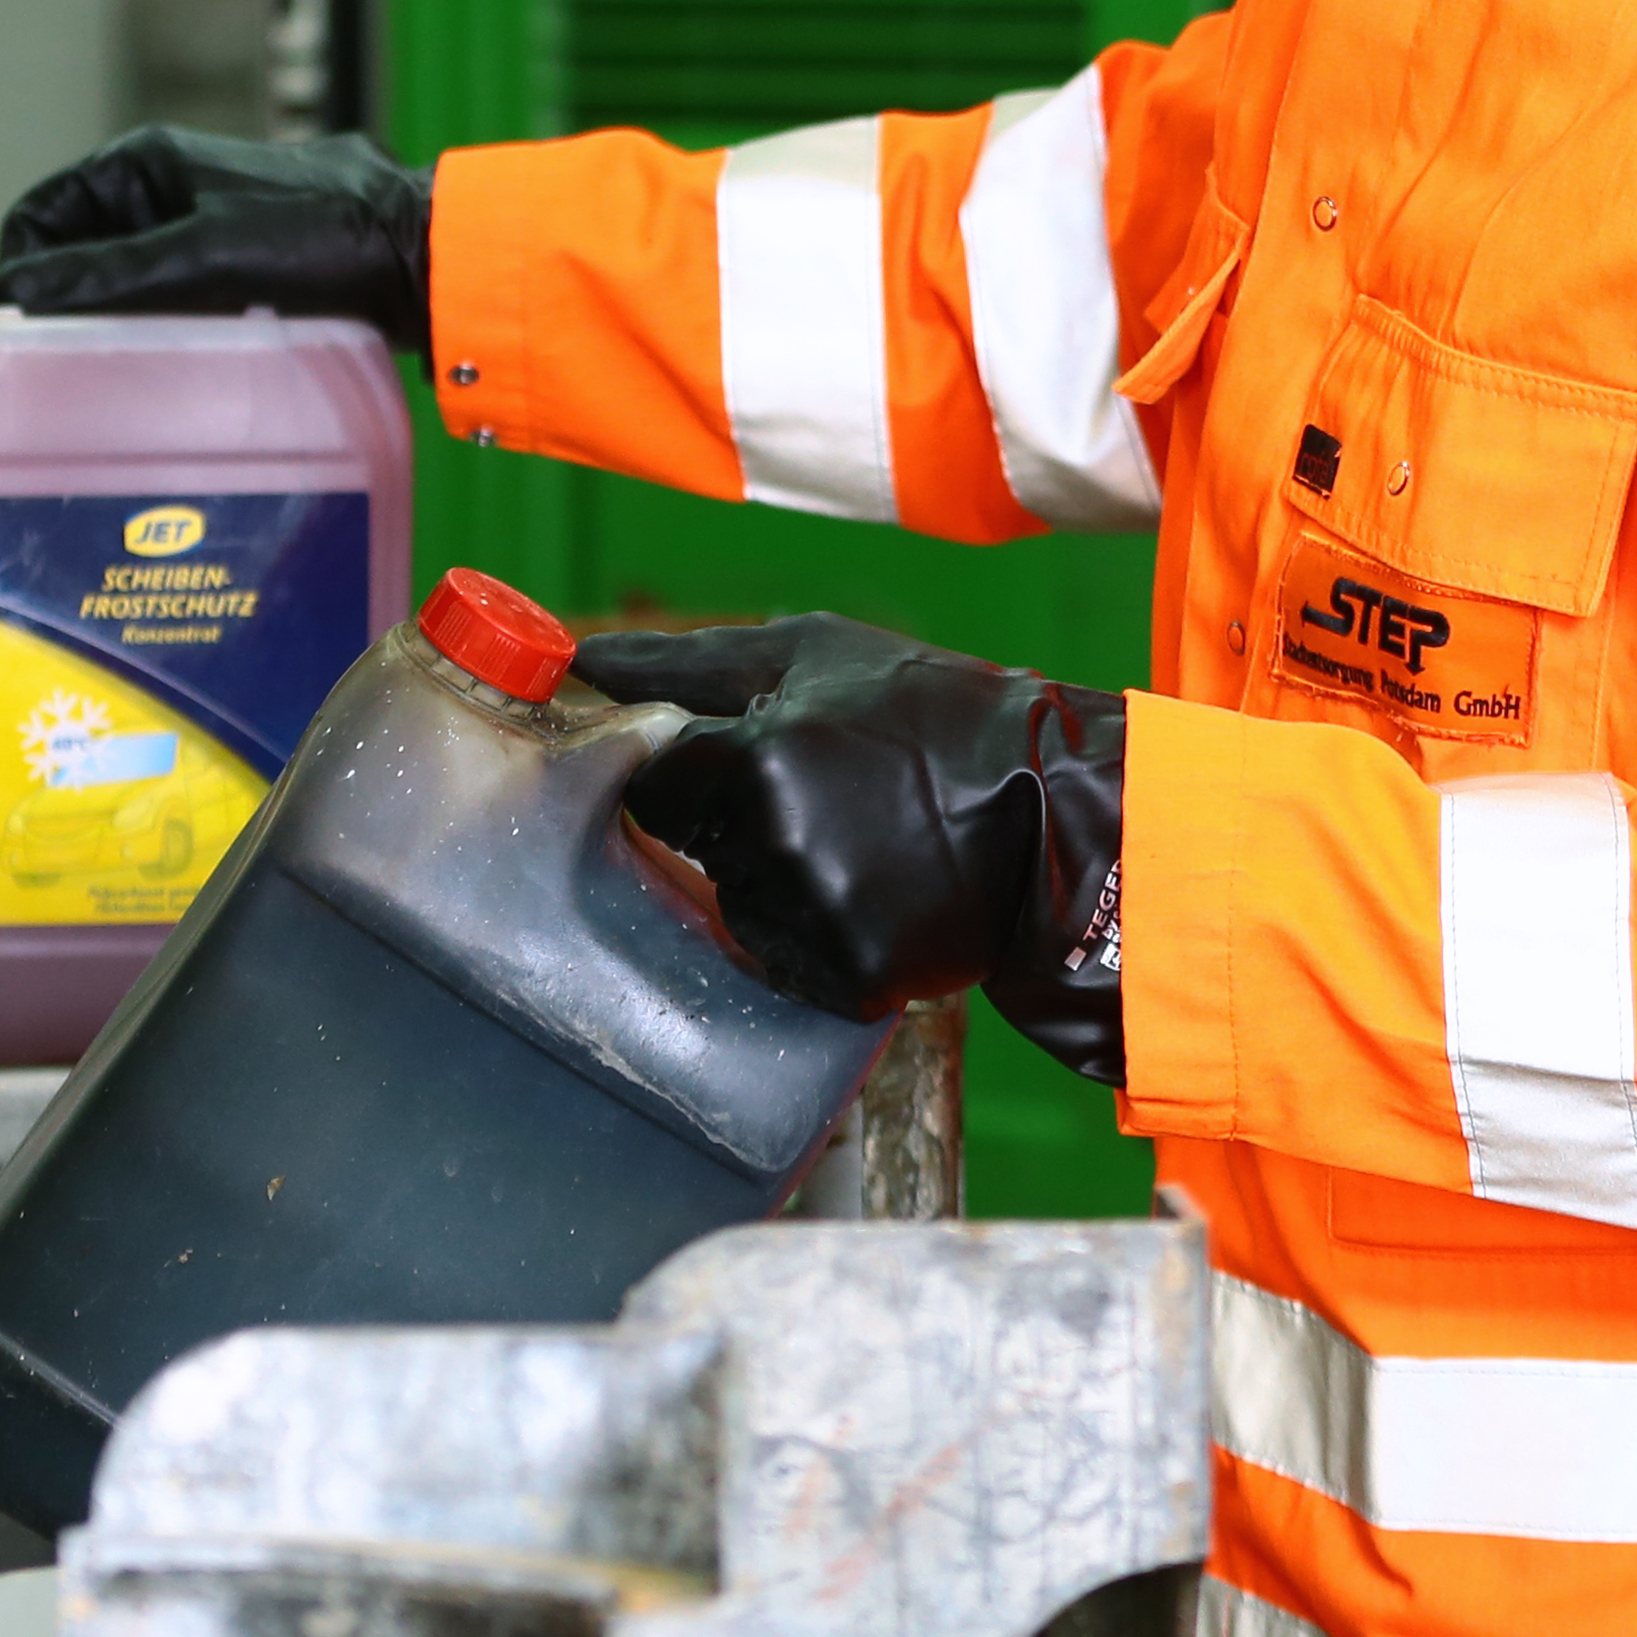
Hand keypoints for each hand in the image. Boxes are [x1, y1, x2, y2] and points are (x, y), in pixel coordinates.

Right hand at [0, 128, 431, 355]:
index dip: (22, 269)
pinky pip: (175, 299)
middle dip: (70, 304)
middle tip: (69, 364)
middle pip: (80, 252)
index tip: (18, 334)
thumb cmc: (321, 238)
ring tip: (127, 368)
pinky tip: (180, 362)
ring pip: (127, 282)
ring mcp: (205, 223)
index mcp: (144, 162)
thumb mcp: (200, 257)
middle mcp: (168, 183)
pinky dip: (165, 330)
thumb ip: (105, 278)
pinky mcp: (240, 262)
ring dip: (119, 322)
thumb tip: (11, 297)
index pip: (40, 213)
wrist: (423, 253)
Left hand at [573, 616, 1127, 1081]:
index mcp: (756, 760)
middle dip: (741, 825)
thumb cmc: (928, 712)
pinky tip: (878, 892)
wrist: (1056, 806)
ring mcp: (813, 919)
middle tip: (829, 798)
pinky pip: (791, 961)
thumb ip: (685, 664)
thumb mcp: (812, 657)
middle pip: (698, 848)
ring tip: (863, 845)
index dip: (699, 771)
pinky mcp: (849, 979)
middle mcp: (776, 847)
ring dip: (780, 882)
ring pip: (741, 908)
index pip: (656, 785)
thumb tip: (581, 659)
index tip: (753, 762)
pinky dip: (821, 935)